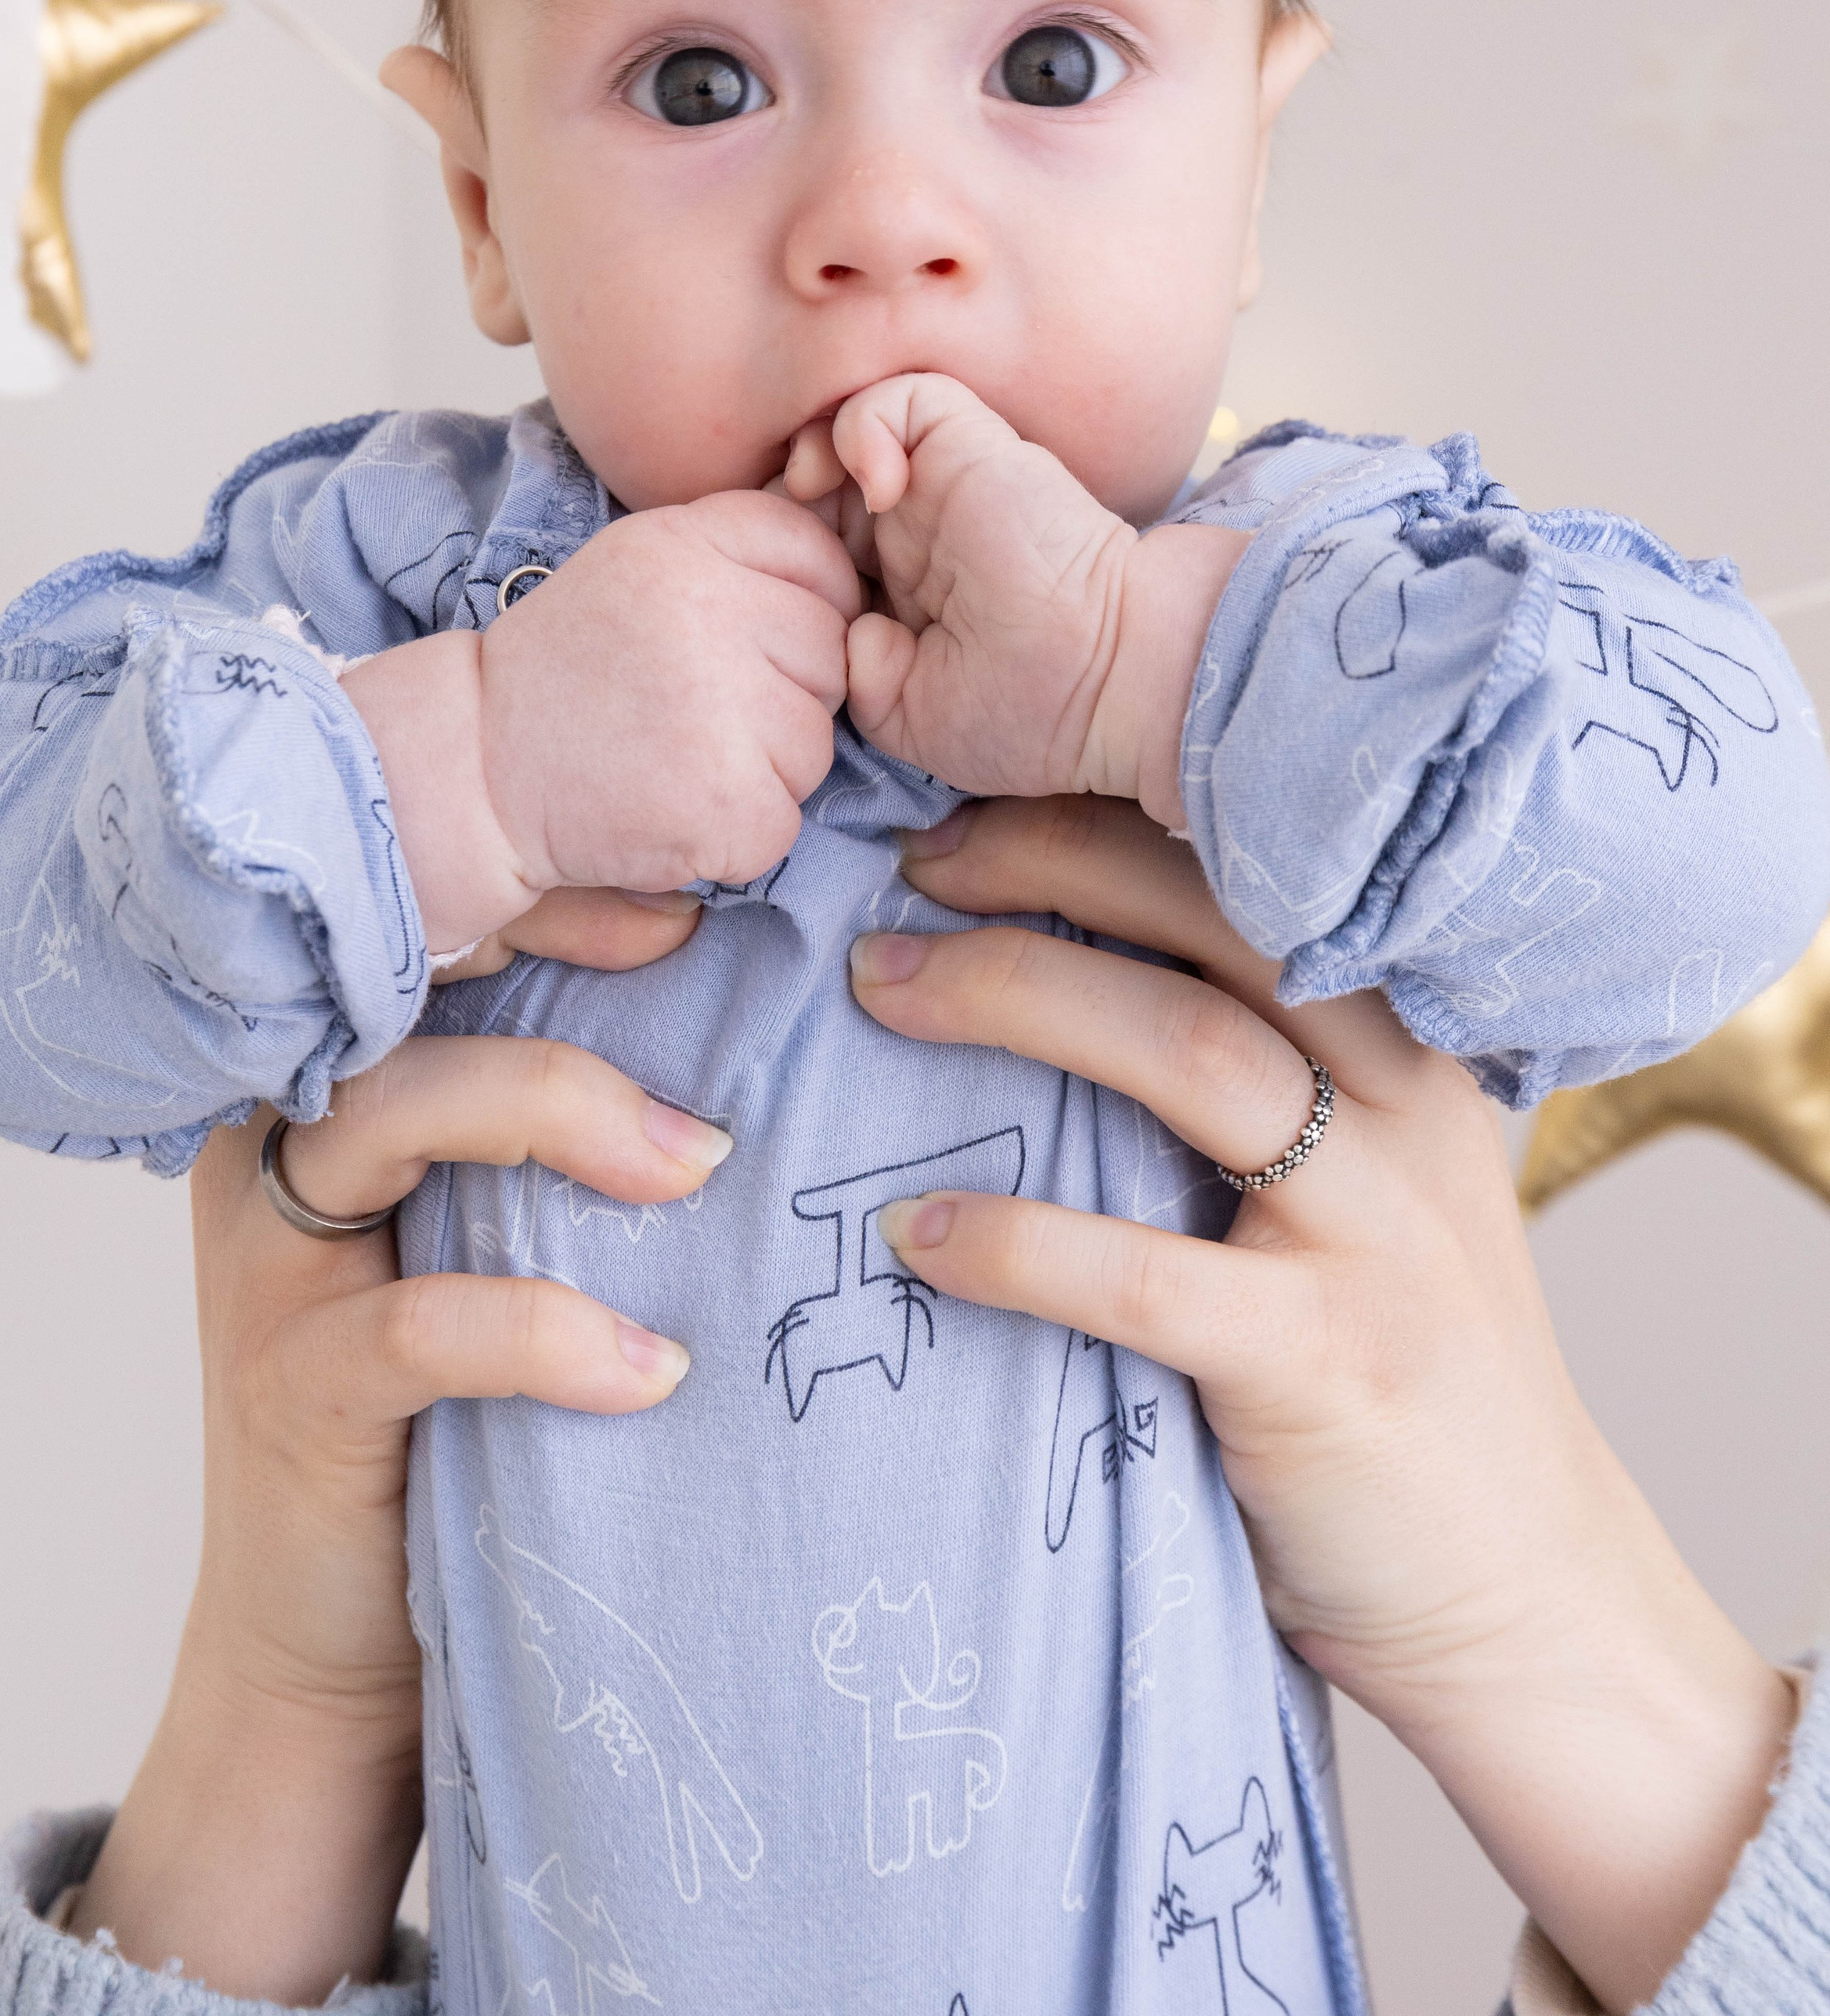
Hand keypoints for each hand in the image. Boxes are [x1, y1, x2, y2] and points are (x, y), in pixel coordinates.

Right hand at [68, 895, 722, 2002]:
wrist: (340, 1641)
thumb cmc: (459, 1403)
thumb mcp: (511, 1231)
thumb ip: (572, 1128)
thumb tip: (777, 1019)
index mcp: (332, 1069)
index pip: (424, 928)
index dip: (548, 895)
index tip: (692, 909)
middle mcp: (274, 1135)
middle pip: (400, 986)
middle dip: (557, 964)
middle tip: (699, 986)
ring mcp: (267, 1259)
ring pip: (390, 1112)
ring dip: (558, 1116)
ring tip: (695, 1170)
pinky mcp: (288, 1385)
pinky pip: (414, 1324)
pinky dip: (544, 1330)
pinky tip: (650, 1366)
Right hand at [342, 493, 861, 951]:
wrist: (476, 767)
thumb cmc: (568, 668)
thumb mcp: (641, 565)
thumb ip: (734, 551)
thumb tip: (849, 578)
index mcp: (688, 546)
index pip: (818, 560)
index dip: (806, 607)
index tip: (755, 643)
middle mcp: (709, 615)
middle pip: (830, 656)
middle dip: (785, 694)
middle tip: (696, 713)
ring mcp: (721, 713)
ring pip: (814, 745)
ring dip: (764, 767)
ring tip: (677, 758)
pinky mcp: (725, 804)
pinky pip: (783, 821)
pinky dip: (739, 832)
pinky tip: (673, 808)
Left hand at [785, 372, 1240, 825]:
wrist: (1112, 678)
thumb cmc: (1035, 712)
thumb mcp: (910, 717)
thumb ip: (857, 672)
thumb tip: (845, 624)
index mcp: (905, 590)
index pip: (816, 544)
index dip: (781, 551)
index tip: (776, 586)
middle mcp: (919, 530)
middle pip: (819, 481)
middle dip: (782, 499)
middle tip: (779, 536)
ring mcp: (945, 484)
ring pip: (849, 426)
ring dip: (814, 452)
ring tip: (812, 495)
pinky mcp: (972, 445)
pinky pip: (898, 397)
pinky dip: (863, 426)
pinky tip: (877, 484)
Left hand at [854, 797, 1792, 2015]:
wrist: (1525, 1600)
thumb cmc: (1394, 1376)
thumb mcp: (1355, 1196)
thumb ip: (1256, 1093)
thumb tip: (1036, 978)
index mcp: (1409, 1044)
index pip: (1261, 873)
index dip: (1106, 818)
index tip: (969, 805)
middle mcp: (1407, 1109)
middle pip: (1221, 920)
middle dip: (1048, 867)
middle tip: (906, 869)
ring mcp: (1376, 1234)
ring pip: (1188, 1052)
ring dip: (1014, 999)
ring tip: (880, 989)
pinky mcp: (1328, 1365)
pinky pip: (1151, 1277)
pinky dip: (1021, 1243)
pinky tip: (918, 1233)